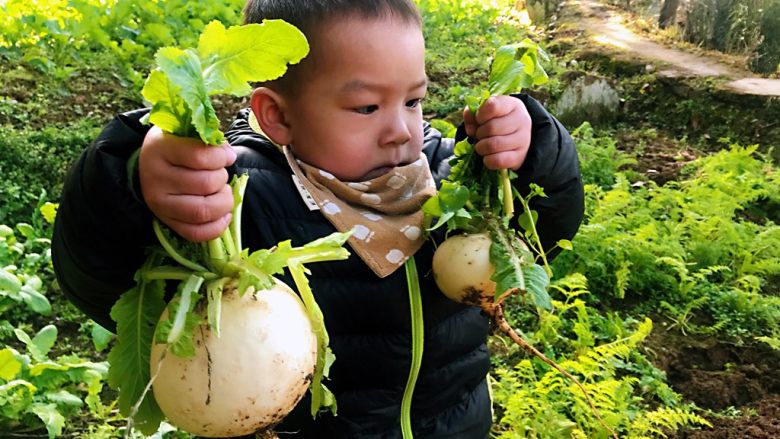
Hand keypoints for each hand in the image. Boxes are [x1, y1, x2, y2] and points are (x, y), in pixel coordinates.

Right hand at [139, 126, 236, 241]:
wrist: (149, 165)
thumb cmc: (175, 146)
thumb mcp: (185, 133)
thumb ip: (208, 140)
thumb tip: (229, 156)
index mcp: (160, 149)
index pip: (199, 156)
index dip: (221, 157)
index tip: (227, 157)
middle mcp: (156, 178)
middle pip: (205, 184)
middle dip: (222, 179)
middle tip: (220, 175)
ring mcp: (160, 204)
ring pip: (202, 211)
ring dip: (223, 202)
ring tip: (222, 193)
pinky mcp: (167, 222)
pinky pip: (196, 233)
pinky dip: (217, 227)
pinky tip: (223, 214)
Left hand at [463, 95, 531, 169]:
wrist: (517, 137)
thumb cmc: (497, 122)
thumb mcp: (487, 113)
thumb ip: (473, 115)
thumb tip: (470, 127)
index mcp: (512, 105)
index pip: (492, 106)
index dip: (480, 114)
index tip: (479, 119)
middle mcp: (522, 121)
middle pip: (491, 128)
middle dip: (479, 133)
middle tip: (480, 135)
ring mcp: (523, 140)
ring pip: (493, 145)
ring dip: (481, 147)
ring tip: (482, 146)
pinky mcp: (520, 157)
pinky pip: (498, 160)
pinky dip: (487, 160)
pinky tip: (488, 156)